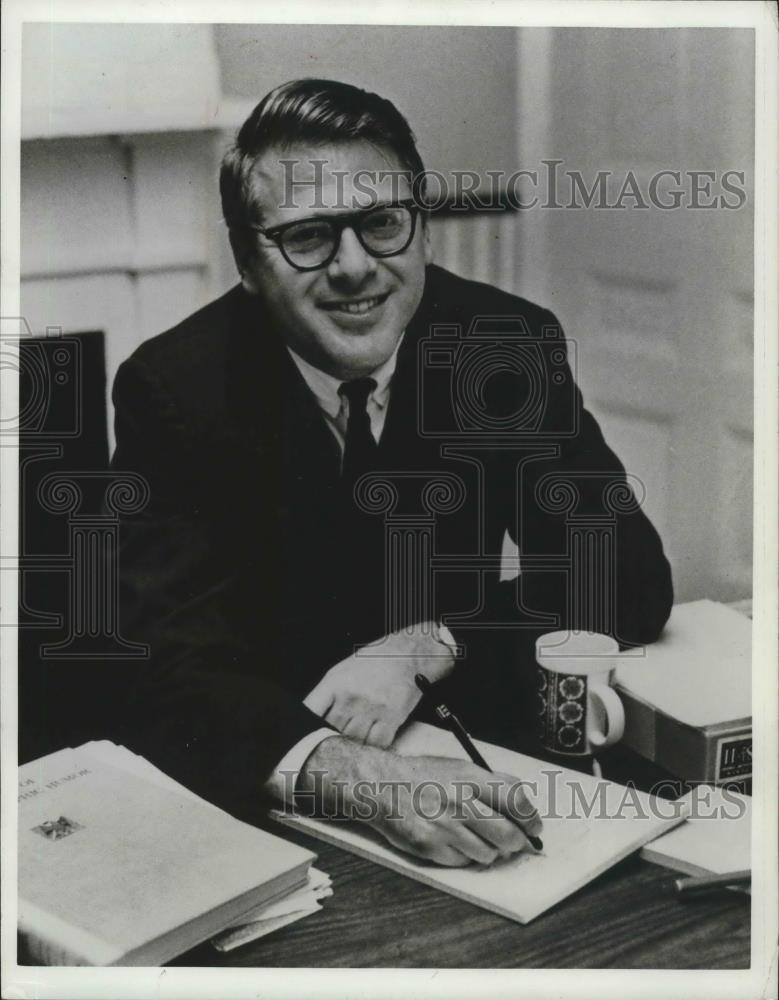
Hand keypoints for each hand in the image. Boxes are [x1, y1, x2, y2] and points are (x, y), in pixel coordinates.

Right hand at [297, 736, 542, 866]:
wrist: (382, 787)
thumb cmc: (422, 776)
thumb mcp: (459, 767)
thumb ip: (491, 782)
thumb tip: (523, 804)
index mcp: (471, 779)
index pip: (517, 802)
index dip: (532, 819)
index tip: (534, 827)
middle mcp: (460, 803)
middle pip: (509, 835)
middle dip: (518, 842)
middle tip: (516, 841)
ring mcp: (446, 827)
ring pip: (489, 854)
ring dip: (490, 850)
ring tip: (477, 837)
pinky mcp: (432, 847)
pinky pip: (464, 862)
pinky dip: (465, 856)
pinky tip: (455, 841)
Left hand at [303, 623, 454, 747]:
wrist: (410, 652)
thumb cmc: (376, 660)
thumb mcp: (345, 669)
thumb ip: (329, 694)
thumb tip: (315, 720)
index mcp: (335, 682)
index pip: (311, 711)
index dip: (306, 727)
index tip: (305, 737)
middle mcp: (352, 696)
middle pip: (332, 730)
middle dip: (331, 739)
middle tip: (333, 745)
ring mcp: (372, 708)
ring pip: (353, 741)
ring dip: (352, 746)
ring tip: (353, 746)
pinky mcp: (393, 717)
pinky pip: (377, 744)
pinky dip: (373, 747)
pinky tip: (372, 743)